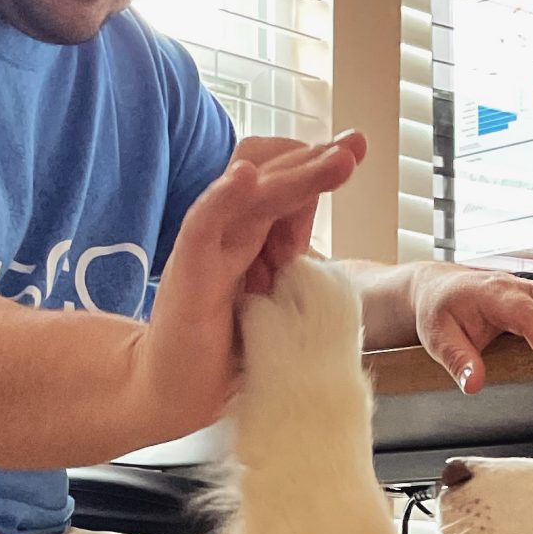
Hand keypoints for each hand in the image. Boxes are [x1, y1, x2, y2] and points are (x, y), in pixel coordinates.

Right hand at [137, 132, 365, 439]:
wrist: (175, 390)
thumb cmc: (226, 352)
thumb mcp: (274, 304)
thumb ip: (293, 270)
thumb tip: (322, 244)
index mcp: (253, 236)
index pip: (285, 184)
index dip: (317, 164)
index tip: (357, 148)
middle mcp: (231, 232)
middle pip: (272, 177)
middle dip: (316, 158)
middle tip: (355, 143)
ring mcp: (209, 245)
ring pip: (249, 192)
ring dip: (292, 171)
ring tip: (334, 158)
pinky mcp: (187, 268)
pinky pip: (204, 221)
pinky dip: (224, 196)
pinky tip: (246, 177)